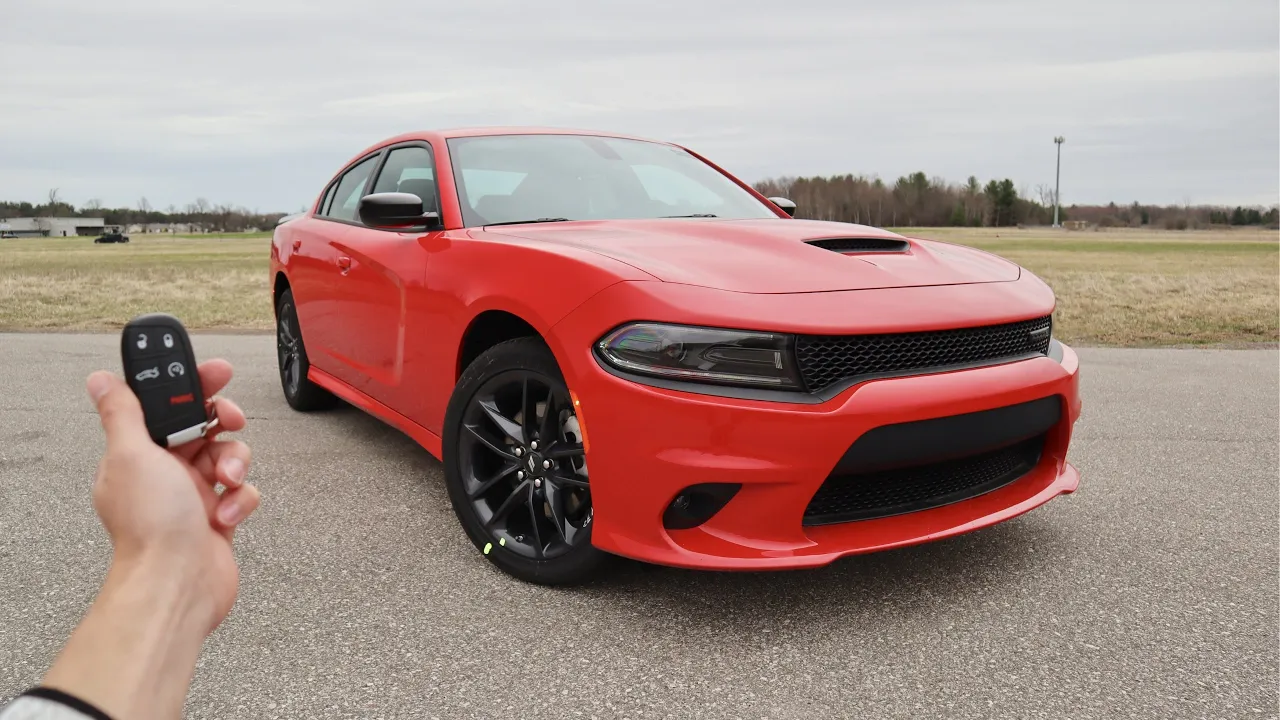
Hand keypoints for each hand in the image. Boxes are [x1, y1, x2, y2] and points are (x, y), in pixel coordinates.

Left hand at [86, 359, 259, 634]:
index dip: (194, 385)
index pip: (168, 404)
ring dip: (235, 463)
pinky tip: (225, 515)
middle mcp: (165, 472)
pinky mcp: (218, 518)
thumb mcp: (132, 454)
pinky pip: (242, 493)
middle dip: (223, 421)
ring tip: (225, 481)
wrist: (178, 583)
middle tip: (230, 420)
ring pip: (230, 457)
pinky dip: (240, 501)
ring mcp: (193, 496)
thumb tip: (102, 381)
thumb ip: (123, 412)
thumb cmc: (152, 526)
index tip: (216, 372)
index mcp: (139, 452)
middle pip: (205, 426)